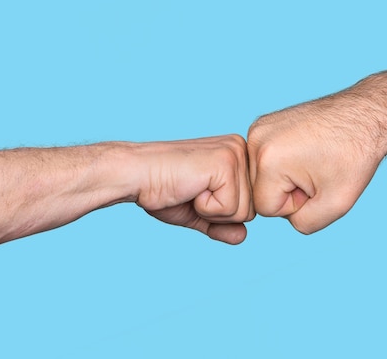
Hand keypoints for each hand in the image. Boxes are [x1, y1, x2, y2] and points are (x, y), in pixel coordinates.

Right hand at [132, 134, 254, 243]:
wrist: (135, 175)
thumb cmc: (162, 189)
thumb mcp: (198, 213)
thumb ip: (222, 225)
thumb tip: (242, 236)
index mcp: (238, 156)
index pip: (250, 206)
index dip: (220, 213)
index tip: (196, 193)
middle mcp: (242, 150)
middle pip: (251, 211)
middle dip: (218, 214)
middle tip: (191, 192)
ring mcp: (235, 154)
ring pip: (244, 212)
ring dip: (211, 211)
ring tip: (191, 188)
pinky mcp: (226, 164)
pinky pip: (230, 208)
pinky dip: (206, 208)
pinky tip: (190, 187)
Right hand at [247, 89, 386, 233]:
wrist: (365, 114)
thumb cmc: (355, 156)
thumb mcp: (337, 204)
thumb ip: (304, 224)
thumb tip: (284, 216)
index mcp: (268, 160)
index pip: (265, 208)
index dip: (295, 204)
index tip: (317, 182)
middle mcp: (256, 140)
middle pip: (260, 191)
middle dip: (288, 190)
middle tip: (317, 170)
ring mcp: (258, 128)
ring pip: (261, 176)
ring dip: (285, 177)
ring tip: (312, 159)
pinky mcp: (263, 123)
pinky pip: (264, 160)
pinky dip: (283, 162)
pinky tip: (305, 150)